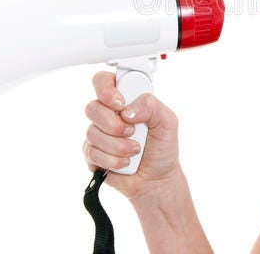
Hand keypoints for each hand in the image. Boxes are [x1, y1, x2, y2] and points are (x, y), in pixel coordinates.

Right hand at [83, 71, 180, 199]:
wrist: (156, 179)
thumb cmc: (162, 147)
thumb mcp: (168, 122)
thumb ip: (151, 106)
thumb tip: (128, 110)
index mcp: (126, 99)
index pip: (103, 81)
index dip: (106, 90)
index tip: (120, 104)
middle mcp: (109, 114)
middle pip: (92, 107)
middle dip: (113, 123)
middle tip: (132, 132)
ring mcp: (98, 133)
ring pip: (92, 132)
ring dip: (117, 145)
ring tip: (135, 150)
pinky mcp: (92, 154)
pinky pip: (91, 152)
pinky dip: (112, 159)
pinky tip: (125, 162)